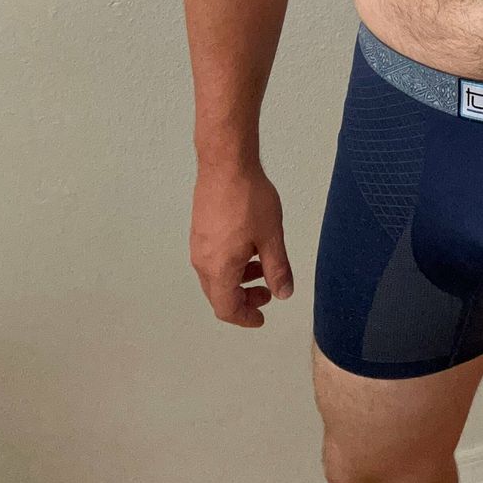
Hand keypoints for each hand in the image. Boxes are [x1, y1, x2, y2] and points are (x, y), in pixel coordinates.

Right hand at [190, 165, 294, 327]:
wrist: (225, 164)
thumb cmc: (249, 199)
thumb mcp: (271, 237)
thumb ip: (277, 269)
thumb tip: (283, 293)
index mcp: (219, 268)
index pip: (227, 308)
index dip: (245, 318)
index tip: (262, 318)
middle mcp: (202, 261)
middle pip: (219, 295)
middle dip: (244, 299)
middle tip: (268, 293)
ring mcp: (198, 245)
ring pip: (216, 276)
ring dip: (238, 280)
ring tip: (263, 267)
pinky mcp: (200, 230)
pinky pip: (213, 259)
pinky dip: (231, 264)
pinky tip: (250, 247)